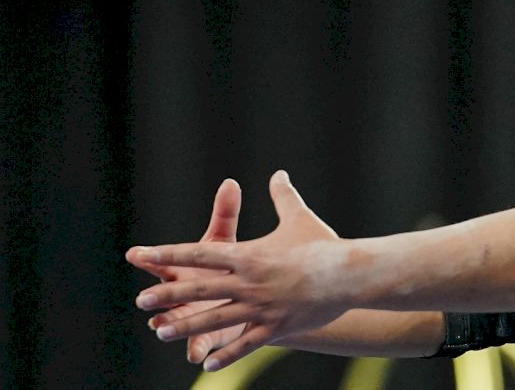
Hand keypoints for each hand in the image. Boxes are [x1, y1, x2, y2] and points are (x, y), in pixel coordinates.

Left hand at [127, 170, 347, 371]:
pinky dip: (226, 354)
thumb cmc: (324, 245)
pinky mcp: (275, 327)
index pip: (201, 254)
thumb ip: (283, 197)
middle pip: (200, 288)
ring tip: (161, 333)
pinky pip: (246, 344)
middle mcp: (249, 282)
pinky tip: (207, 364)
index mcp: (249, 256)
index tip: (144, 254)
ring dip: (186, 326)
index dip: (170, 254)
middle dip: (169, 295)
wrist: (350, 273)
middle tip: (141, 300)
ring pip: (216, 318)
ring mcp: (261, 307)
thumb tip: (278, 174)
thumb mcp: (299, 218)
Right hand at [127, 178, 245, 363]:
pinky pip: (199, 345)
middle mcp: (180, 294)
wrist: (248, 299)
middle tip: (144, 298)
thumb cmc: (228, 267)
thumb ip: (225, 215)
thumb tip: (230, 183)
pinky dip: (197, 350)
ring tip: (160, 329)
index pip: (162, 260)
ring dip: (168, 326)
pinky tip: (196, 356)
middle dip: (154, 296)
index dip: (148, 257)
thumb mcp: (225, 242)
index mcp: (182, 269)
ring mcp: (190, 317)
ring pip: (175, 323)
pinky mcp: (206, 337)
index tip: (135, 253)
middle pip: (164, 294)